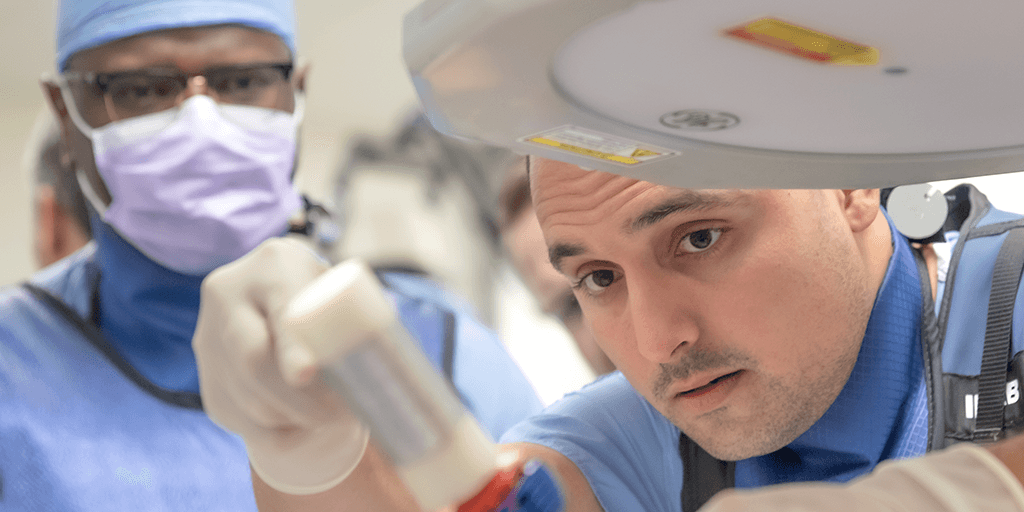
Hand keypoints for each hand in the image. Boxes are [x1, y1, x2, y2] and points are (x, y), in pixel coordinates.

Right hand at [194, 238, 369, 494]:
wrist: (275, 295)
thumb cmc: (327, 295)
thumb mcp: (343, 288)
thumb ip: (364, 312)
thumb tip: (392, 356)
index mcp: (274, 263)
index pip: (280, 308)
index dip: (291, 346)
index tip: (307, 375)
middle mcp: (229, 292)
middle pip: (252, 358)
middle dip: (297, 399)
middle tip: (338, 417)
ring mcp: (208, 334)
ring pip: (243, 394)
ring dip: (288, 419)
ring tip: (328, 421)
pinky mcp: (205, 372)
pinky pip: (234, 414)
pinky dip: (271, 430)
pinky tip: (298, 427)